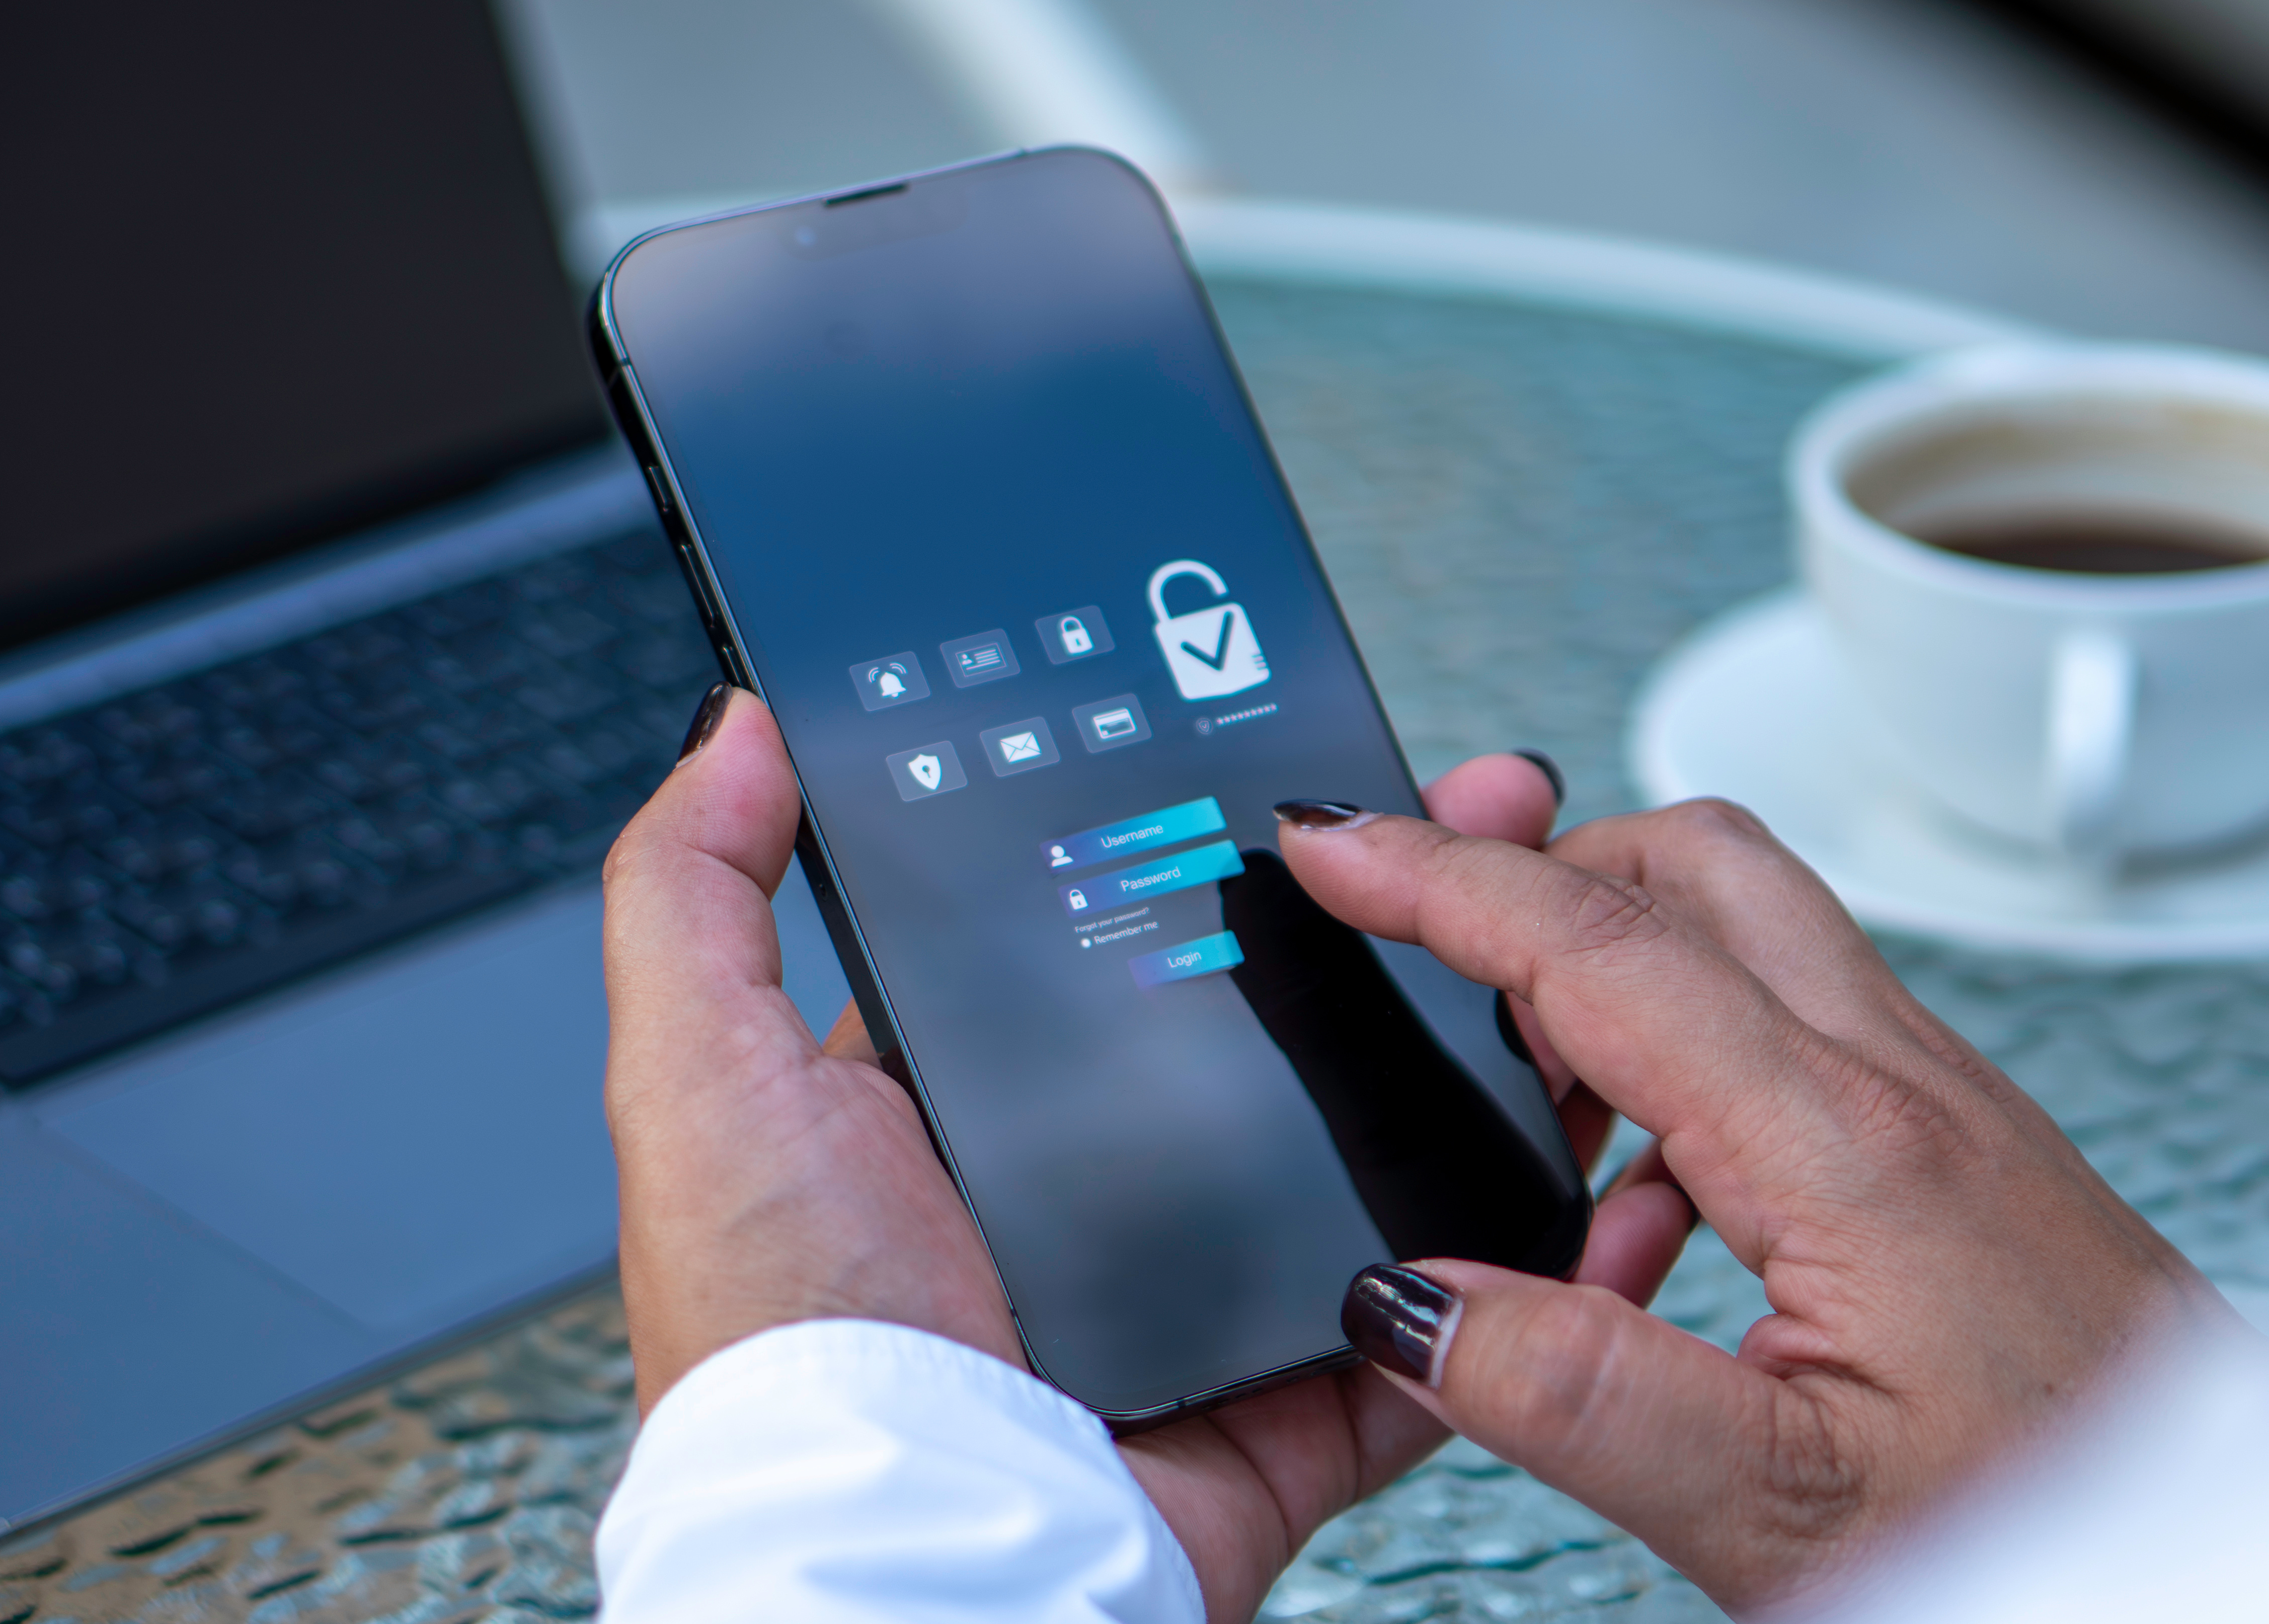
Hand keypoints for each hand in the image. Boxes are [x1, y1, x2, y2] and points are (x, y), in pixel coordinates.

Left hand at [600, 689, 1690, 1621]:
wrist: (905, 1561)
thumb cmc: (779, 1343)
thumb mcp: (700, 1080)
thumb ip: (697, 894)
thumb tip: (737, 728)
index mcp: (971, 1107)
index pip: (1114, 927)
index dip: (1214, 836)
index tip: (1296, 754)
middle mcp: (1096, 1194)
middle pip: (1273, 1019)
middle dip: (1386, 918)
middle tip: (1475, 817)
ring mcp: (1211, 1294)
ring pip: (1374, 1147)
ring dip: (1475, 1053)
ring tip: (1560, 948)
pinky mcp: (1299, 1392)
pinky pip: (1432, 1310)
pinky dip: (1510, 1244)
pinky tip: (1571, 1134)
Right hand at [1276, 799, 2268, 1613]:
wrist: (2231, 1549)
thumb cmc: (2053, 1529)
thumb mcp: (1779, 1508)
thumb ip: (1574, 1396)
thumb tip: (1408, 1300)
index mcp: (1846, 1150)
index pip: (1600, 949)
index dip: (1441, 882)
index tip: (1331, 845)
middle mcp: (1902, 1086)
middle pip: (1693, 865)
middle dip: (1535, 862)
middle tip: (1415, 913)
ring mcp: (1941, 1102)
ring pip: (1747, 936)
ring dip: (1609, 976)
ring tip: (1532, 1138)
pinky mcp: (1957, 1146)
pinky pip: (1791, 1036)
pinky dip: (1681, 1070)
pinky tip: (1648, 1229)